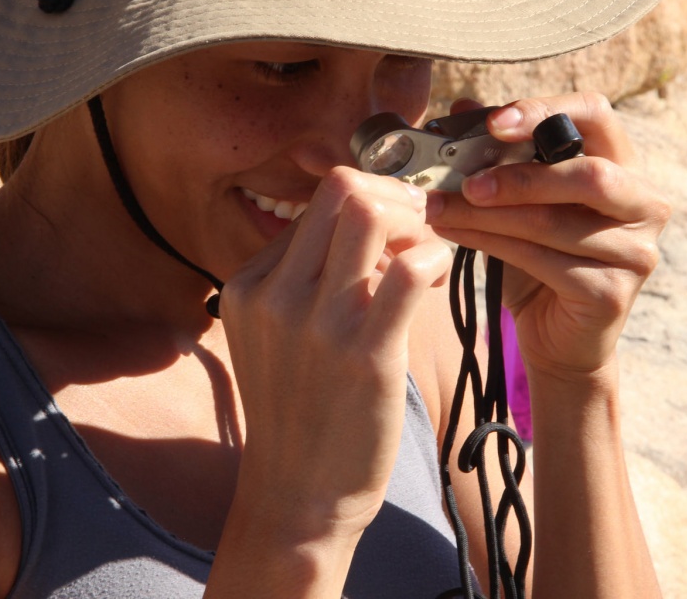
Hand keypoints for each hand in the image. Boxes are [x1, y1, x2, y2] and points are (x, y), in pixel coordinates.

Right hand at [219, 167, 451, 541]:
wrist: (297, 497)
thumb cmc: (298, 415)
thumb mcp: (272, 337)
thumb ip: (300, 281)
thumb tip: (363, 224)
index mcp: (248, 285)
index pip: (316, 202)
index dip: (369, 202)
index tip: (395, 231)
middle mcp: (275, 295)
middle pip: (341, 189)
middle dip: (396, 195)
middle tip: (420, 228)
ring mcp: (318, 324)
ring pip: (371, 215)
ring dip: (417, 222)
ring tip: (428, 254)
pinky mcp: (365, 356)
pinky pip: (409, 269)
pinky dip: (436, 257)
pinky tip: (439, 279)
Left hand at [425, 93, 669, 379]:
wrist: (556, 338)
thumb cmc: (538, 259)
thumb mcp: (517, 201)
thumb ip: (498, 155)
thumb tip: (462, 105)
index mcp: (624, 165)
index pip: (597, 114)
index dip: (545, 110)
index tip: (494, 124)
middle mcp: (645, 204)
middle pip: (588, 174)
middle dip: (519, 176)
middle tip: (465, 182)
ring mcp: (636, 252)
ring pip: (554, 222)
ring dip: (488, 215)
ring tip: (439, 209)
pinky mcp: (613, 293)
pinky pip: (545, 261)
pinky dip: (492, 245)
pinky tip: (455, 236)